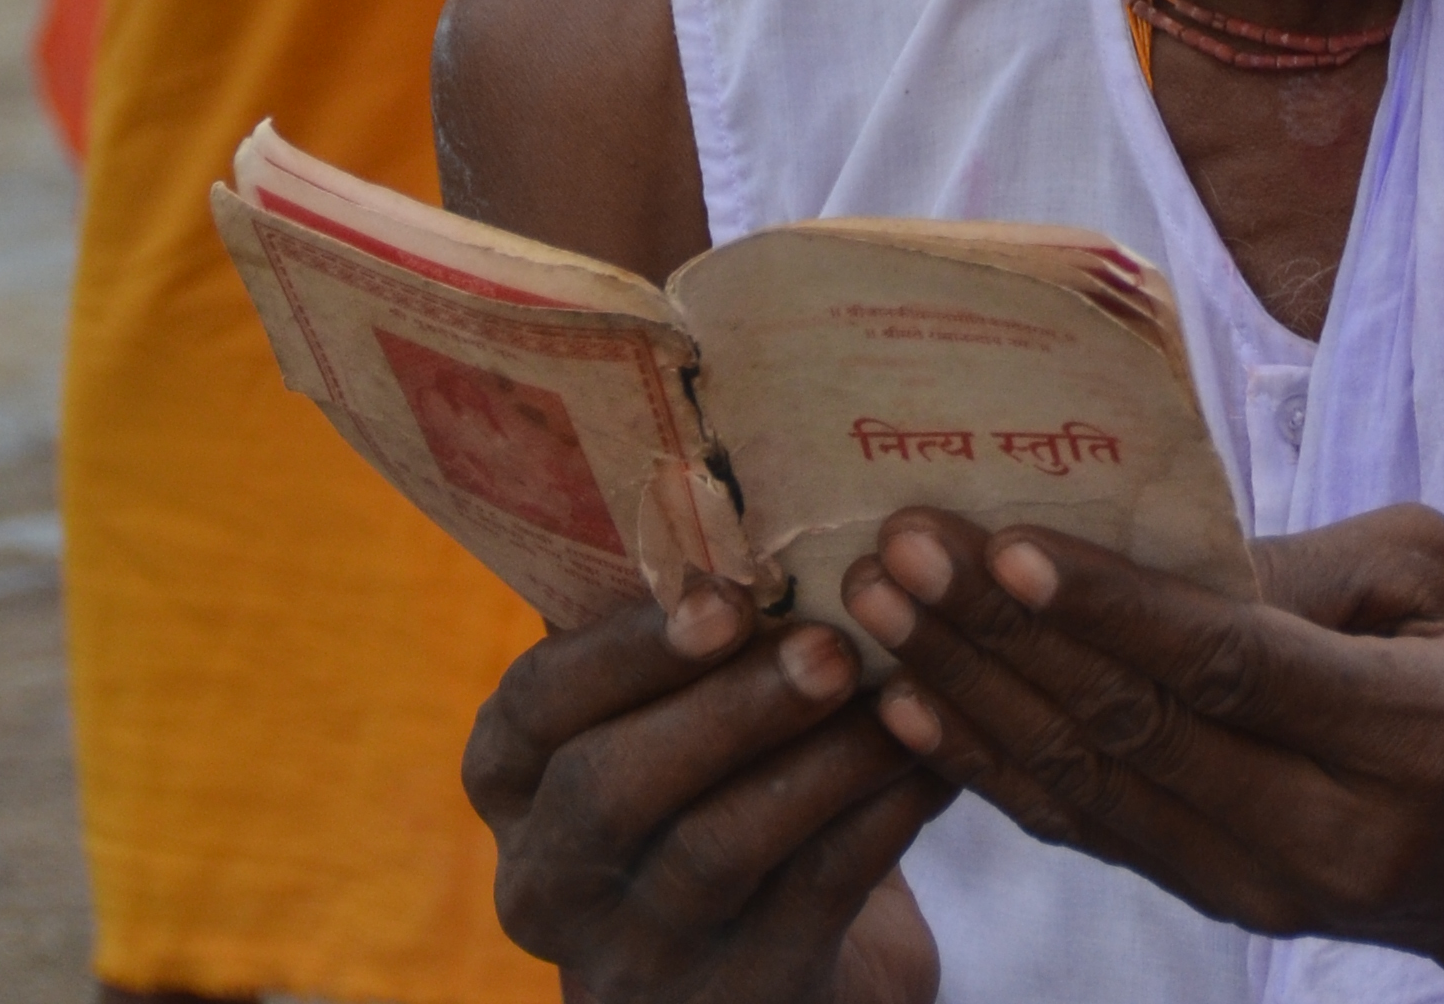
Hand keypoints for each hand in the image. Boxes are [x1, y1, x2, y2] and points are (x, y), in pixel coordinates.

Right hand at [464, 581, 943, 1003]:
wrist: (758, 955)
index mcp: (511, 778)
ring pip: (717, 852)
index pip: (536, 705)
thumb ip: (669, 623)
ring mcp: (634, 958)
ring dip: (818, 763)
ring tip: (898, 697)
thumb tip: (737, 491)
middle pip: (612, 792)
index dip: (624, 651)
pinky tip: (933, 762)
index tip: (723, 598)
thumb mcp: (650, 710)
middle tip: (830, 649)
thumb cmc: (701, 776)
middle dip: (725, 711)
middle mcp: (547, 880)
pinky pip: (810, 902)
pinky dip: (877, 822)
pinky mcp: (737, 1001)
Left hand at [838, 504, 1443, 1003]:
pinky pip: (1090, 832)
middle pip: (1135, 734)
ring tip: (877, 606)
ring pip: (1092, 792)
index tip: (1001, 539)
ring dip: (970, 695)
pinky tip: (913, 700)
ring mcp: (1266, 890)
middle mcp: (1328, 835)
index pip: (1227, 668)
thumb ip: (1309, 565)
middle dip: (1000, 638)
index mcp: (1406, 735)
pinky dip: (991, 765)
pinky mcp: (1221, 904)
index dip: (1107, 610)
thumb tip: (1161, 543)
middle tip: (897, 545)